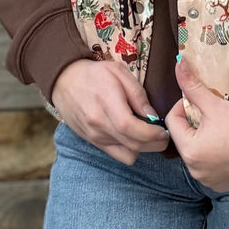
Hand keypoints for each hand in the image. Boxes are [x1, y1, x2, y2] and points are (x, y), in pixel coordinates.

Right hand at [51, 59, 168, 164]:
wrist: (64, 81)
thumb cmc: (94, 74)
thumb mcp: (119, 73)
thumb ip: (138, 95)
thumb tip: (153, 116)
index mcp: (106, 104)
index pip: (131, 129)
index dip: (152, 134)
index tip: (164, 131)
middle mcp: (99, 125)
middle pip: (133, 146)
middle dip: (154, 144)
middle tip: (163, 135)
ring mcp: (94, 136)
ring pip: (126, 154)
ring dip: (142, 148)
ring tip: (147, 134)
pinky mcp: (92, 142)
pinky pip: (116, 154)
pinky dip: (128, 149)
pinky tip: (132, 136)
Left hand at [165, 59, 228, 191]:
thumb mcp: (216, 103)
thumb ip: (192, 85)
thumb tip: (178, 62)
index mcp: (190, 153)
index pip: (173, 121)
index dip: (183, 105)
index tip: (200, 99)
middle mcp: (196, 172)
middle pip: (184, 138)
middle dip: (193, 122)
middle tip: (211, 111)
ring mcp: (210, 181)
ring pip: (197, 152)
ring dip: (203, 138)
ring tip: (220, 126)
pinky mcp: (224, 185)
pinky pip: (210, 166)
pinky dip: (215, 154)